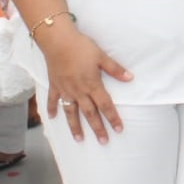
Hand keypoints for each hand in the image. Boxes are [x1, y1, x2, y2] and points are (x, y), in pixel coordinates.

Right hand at [40, 29, 132, 143]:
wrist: (58, 42)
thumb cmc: (82, 47)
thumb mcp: (102, 57)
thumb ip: (116, 69)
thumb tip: (130, 78)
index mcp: (92, 85)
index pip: (105, 105)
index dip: (113, 118)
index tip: (119, 129)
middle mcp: (79, 91)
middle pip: (90, 114)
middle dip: (98, 128)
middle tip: (104, 141)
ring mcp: (65, 90)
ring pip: (71, 113)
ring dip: (75, 126)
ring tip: (80, 139)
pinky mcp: (54, 85)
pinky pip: (53, 100)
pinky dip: (53, 109)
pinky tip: (52, 118)